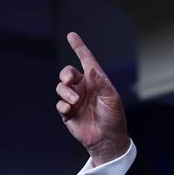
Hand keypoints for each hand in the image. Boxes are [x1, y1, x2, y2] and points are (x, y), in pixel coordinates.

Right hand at [56, 32, 129, 165]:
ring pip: (61, 87)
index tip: (71, 35)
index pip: (86, 61)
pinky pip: (60, 104)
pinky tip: (70, 110)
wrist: (107, 139)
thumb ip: (101, 83)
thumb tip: (90, 68)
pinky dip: (63, 105)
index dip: (79, 47)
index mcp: (97, 82)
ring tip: (75, 101)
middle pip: (68, 73)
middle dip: (66, 74)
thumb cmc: (114, 118)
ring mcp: (75, 100)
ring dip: (66, 92)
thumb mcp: (112, 99)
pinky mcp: (68, 113)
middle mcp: (84, 88)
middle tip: (71, 80)